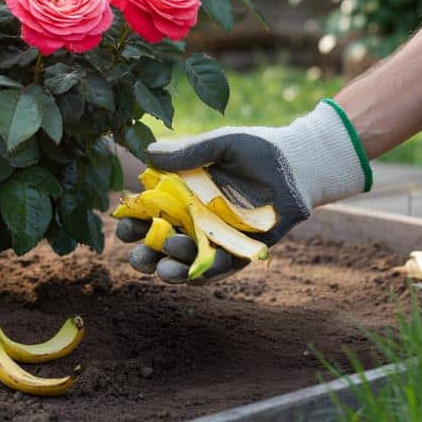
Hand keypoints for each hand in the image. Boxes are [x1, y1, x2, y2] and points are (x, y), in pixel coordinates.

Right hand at [116, 99, 371, 283]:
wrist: (297, 163)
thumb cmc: (255, 149)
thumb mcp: (219, 145)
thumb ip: (187, 153)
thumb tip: (147, 153)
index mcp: (183, 195)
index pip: (150, 214)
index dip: (134, 223)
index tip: (123, 227)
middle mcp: (197, 219)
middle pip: (163, 243)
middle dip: (147, 254)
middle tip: (138, 258)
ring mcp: (220, 236)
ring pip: (189, 259)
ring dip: (173, 267)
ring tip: (164, 269)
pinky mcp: (244, 249)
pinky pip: (223, 265)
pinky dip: (207, 272)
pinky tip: (192, 275)